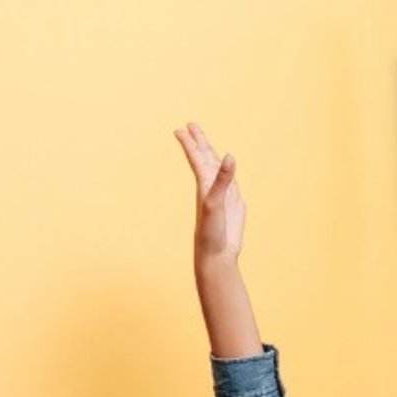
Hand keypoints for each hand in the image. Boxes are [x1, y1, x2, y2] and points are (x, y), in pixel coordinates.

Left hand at [176, 122, 244, 265]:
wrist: (216, 253)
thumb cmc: (210, 231)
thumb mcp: (215, 203)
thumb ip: (223, 180)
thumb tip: (229, 156)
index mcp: (204, 185)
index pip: (196, 158)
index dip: (189, 143)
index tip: (181, 128)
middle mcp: (211, 186)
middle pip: (205, 158)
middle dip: (198, 141)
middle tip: (190, 124)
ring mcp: (223, 193)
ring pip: (216, 167)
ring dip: (211, 153)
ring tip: (204, 140)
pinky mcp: (234, 201)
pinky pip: (230, 180)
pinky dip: (228, 169)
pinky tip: (227, 165)